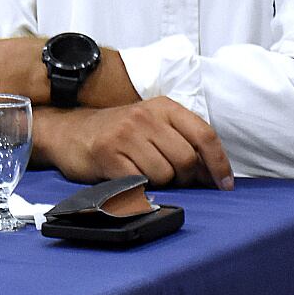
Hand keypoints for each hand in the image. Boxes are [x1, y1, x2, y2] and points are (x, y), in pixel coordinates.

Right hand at [36, 98, 233, 189]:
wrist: (69, 131)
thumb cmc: (119, 134)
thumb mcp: (153, 126)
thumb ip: (183, 142)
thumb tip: (214, 175)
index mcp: (163, 106)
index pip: (204, 134)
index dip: (219, 163)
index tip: (224, 184)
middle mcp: (145, 115)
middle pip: (186, 158)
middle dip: (184, 177)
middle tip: (171, 179)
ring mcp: (125, 133)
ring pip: (165, 174)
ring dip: (160, 183)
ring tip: (144, 174)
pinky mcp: (108, 154)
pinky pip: (140, 182)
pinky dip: (140, 188)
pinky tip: (129, 179)